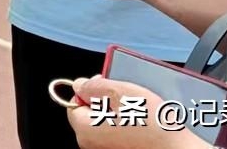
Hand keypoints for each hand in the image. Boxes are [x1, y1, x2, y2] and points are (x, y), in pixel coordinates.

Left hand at [67, 77, 207, 148]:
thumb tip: (80, 84)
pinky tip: (144, 121)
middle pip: (90, 114)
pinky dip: (128, 125)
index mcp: (86, 130)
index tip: (105, 84)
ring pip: (107, 123)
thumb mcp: (120, 93)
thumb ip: (94, 86)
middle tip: (126, 95)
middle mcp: (93, 145)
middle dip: (106, 100)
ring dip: (120, 112)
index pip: (74, 103)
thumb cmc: (152, 127)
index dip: (89, 90)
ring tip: (139, 108)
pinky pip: (119, 134)